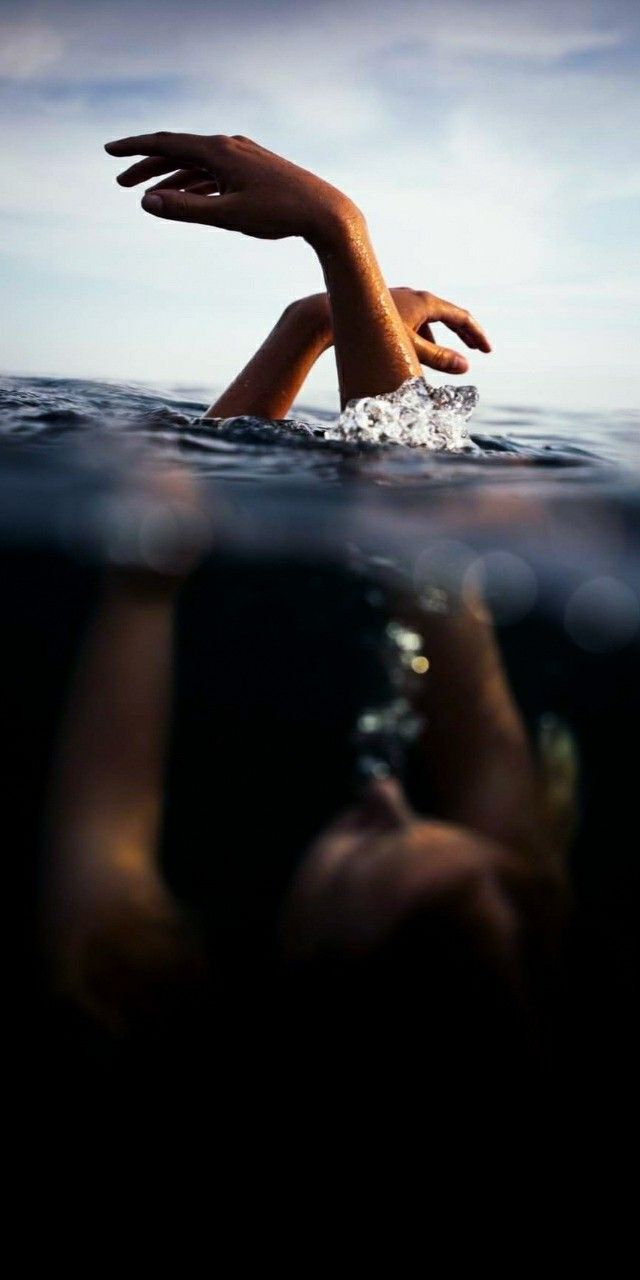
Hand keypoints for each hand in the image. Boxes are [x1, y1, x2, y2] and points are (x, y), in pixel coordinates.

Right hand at [105, 131, 359, 247]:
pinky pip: (214, 171)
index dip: (134, 148)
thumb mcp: (227, 216)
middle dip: (147, 166)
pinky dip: (194, 182)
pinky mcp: (254, 167)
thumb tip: (147, 201)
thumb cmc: (278, 215)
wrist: (325, 213)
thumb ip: (185, 209)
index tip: (109, 151)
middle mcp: (228, 145)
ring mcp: (242, 154)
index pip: (165, 143)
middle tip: (121, 183)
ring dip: (170, 177)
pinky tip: (185, 195)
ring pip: (196, 163)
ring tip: (148, 195)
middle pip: (177, 151)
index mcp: (218, 151)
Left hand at [292, 286, 491, 374]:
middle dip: (463, 335)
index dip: (477, 335)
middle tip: (477, 351)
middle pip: (448, 316)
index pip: (461, 317)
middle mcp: (415, 297)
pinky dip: (420, 338)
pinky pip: (412, 323)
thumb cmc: (370, 332)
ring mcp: (400, 301)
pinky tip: (414, 357)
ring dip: (438, 340)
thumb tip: (466, 368)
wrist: (330, 315)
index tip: (488, 351)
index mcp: (425, 302)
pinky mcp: (386, 308)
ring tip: (444, 362)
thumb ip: (438, 359)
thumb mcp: (408, 349)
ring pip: (428, 321)